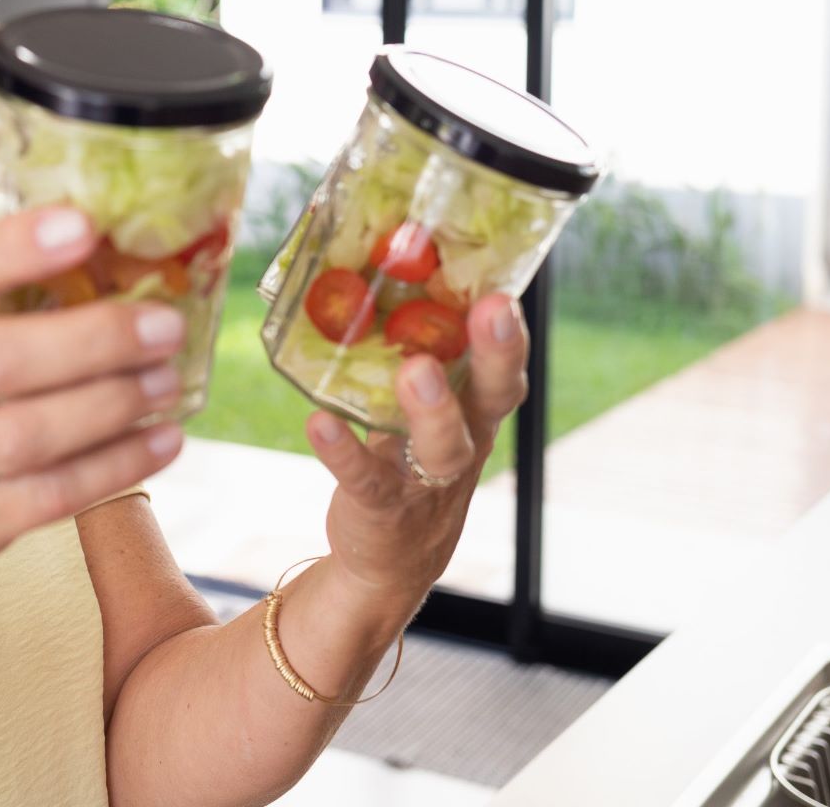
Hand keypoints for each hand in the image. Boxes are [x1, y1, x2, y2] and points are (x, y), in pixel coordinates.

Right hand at [0, 207, 189, 611]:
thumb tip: (111, 256)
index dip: (13, 249)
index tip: (83, 226)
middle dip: (91, 339)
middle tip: (164, 326)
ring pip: (27, 434)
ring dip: (110, 404)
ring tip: (167, 380)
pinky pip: (52, 494)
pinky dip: (117, 465)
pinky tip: (164, 439)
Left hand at [305, 294, 529, 610]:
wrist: (388, 557)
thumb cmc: (405, 459)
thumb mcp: (418, 408)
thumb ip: (413, 356)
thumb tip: (379, 271)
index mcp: (474, 409)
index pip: (505, 365)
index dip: (511, 331)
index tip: (506, 289)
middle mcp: (465, 441)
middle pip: (493, 396)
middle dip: (497, 353)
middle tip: (493, 310)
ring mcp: (427, 479)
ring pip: (444, 445)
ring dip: (433, 408)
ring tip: (416, 370)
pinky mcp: (383, 506)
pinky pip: (367, 479)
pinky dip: (343, 451)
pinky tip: (318, 423)